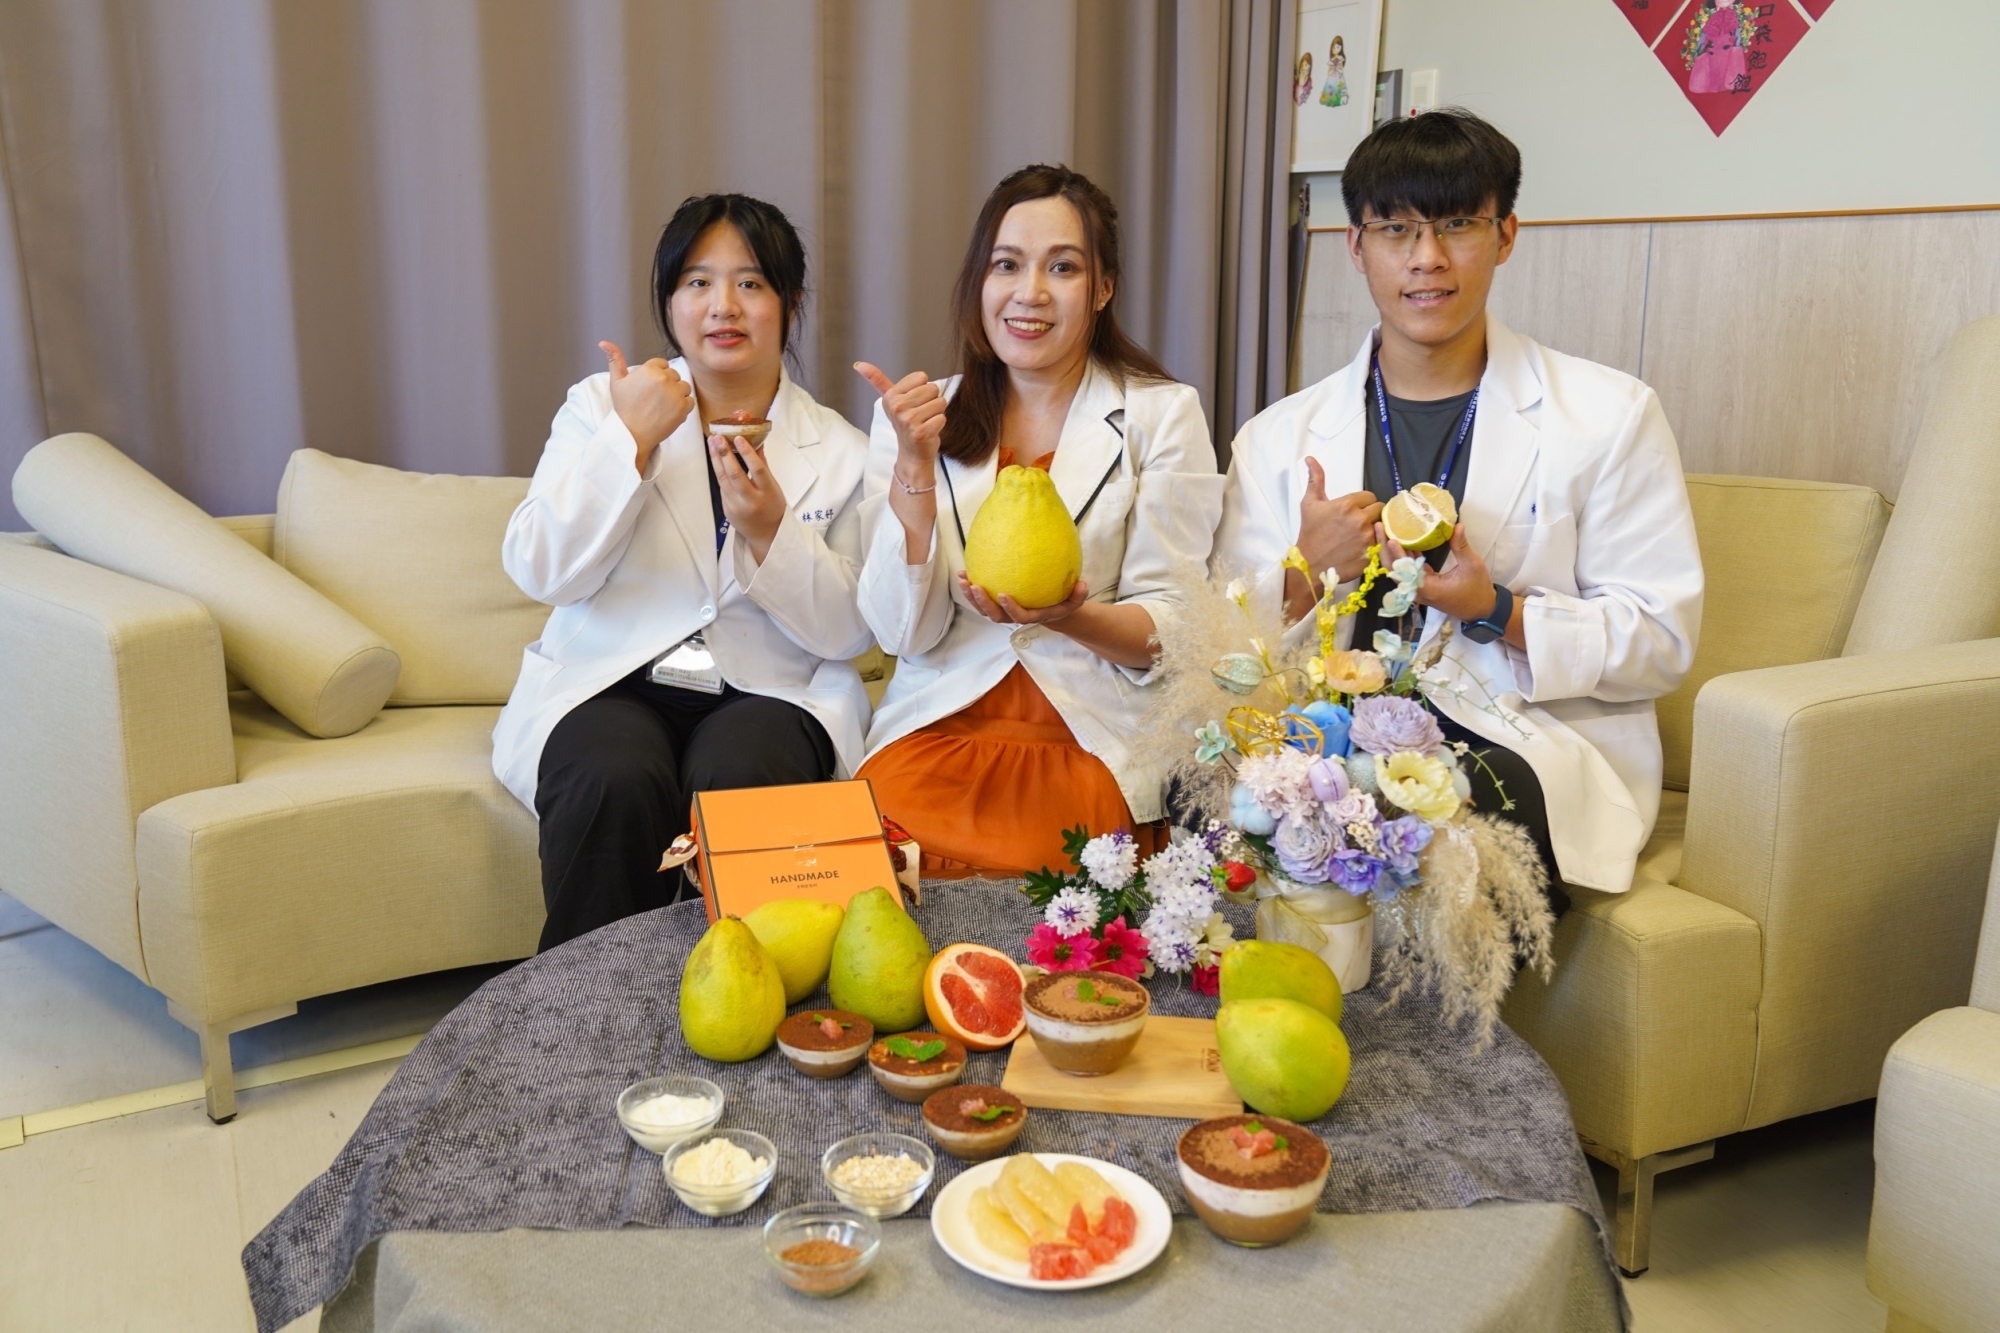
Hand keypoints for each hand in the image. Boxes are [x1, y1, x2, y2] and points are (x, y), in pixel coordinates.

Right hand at [601, 341, 692, 471]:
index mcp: (650, 369)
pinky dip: (683, 407)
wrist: (632, 435)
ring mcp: (675, 393)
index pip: (663, 364)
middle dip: (666, 385)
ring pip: (684, 387)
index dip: (656, 376)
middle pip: (674, 375)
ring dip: (676, 395)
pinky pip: (690, 401)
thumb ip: (615, 360)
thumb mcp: (616, 382)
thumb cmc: (624, 408)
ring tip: (662, 406)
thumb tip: (604, 342)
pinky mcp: (684, 407)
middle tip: (653, 400)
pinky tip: (668, 413)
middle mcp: (664, 379)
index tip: (648, 389)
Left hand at [708, 433, 787, 564]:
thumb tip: (757, 441)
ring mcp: (736, 506)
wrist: (766, 535)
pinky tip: (715, 457)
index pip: (757, 470)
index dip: (747, 453)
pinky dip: (718, 470)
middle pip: (735, 474)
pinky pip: (722, 487)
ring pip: (723, 479)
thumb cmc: (772, 507)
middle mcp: (751, 500)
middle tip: (718, 437)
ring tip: (712, 442)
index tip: (738, 438)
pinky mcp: (727, 509)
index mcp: (767, 493)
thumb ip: (763, 465)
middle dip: (724, 454)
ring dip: (716, 459)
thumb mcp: (774, 487)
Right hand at [855, 362, 946, 484]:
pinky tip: (928, 431)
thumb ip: (877, 380)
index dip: (922, 389)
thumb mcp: (890, 400)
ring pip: (940, 402)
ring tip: (925, 422)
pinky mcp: (921, 432)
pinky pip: (942, 417)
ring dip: (936, 413)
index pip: (922, 377)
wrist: (911, 454)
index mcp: (890, 396)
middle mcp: (897, 407)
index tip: (913, 402)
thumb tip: (859, 364)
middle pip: (933, 388)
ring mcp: (909, 420)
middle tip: (920, 414)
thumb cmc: (905, 424)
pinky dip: (939, 424)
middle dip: (931, 401)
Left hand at [957, 572, 1088, 625]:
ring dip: (971, 596)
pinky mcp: (995, 604)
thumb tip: (1082, 585)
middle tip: (974, 586)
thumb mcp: (1074, 600)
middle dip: (983, 603)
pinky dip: (970, 588)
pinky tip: (963, 572)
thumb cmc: (1061, 602)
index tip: (1003, 594)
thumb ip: (1078, 594)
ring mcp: (1002, 611)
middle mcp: (1013, 616)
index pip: (1019, 616)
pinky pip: (980, 598)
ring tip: (962, 578)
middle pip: (994, 616)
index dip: (1010, 608)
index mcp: (1031, 615)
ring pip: (983, 609)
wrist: (1050, 608)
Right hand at [1296, 459, 1381, 585]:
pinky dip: (1375, 545)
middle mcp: (1360, 520)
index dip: (1363, 504)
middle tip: (1358, 524)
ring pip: (1382, 527)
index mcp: (1348, 504)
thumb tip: (1310, 459)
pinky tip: (1362, 548)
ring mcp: (1367, 538)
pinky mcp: (1371, 554)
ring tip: (1360, 536)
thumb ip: (1315, 479)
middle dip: (1371, 515)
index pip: (1370, 497)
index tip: (1353, 512)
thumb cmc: (1309, 533)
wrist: (1308, 565)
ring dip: (1374, 530)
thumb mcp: (1310, 504)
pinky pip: (1381, 544)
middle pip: (1380, 510)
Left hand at [1380, 522, 1497, 622]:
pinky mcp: (1422, 586)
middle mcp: (1418, 590)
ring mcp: (1418, 589)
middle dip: (1385, 548)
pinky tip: (1401, 540)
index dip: (1397, 554)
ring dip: (1391, 551)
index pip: (1405, 570)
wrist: (1481, 610)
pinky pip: (1407, 570)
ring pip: (1398, 570)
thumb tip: (1457, 525)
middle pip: (1394, 569)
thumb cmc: (1477, 590)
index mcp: (1427, 588)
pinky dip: (1403, 556)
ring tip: (1384, 530)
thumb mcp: (1472, 566)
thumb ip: (1461, 546)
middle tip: (1379, 527)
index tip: (1390, 538)